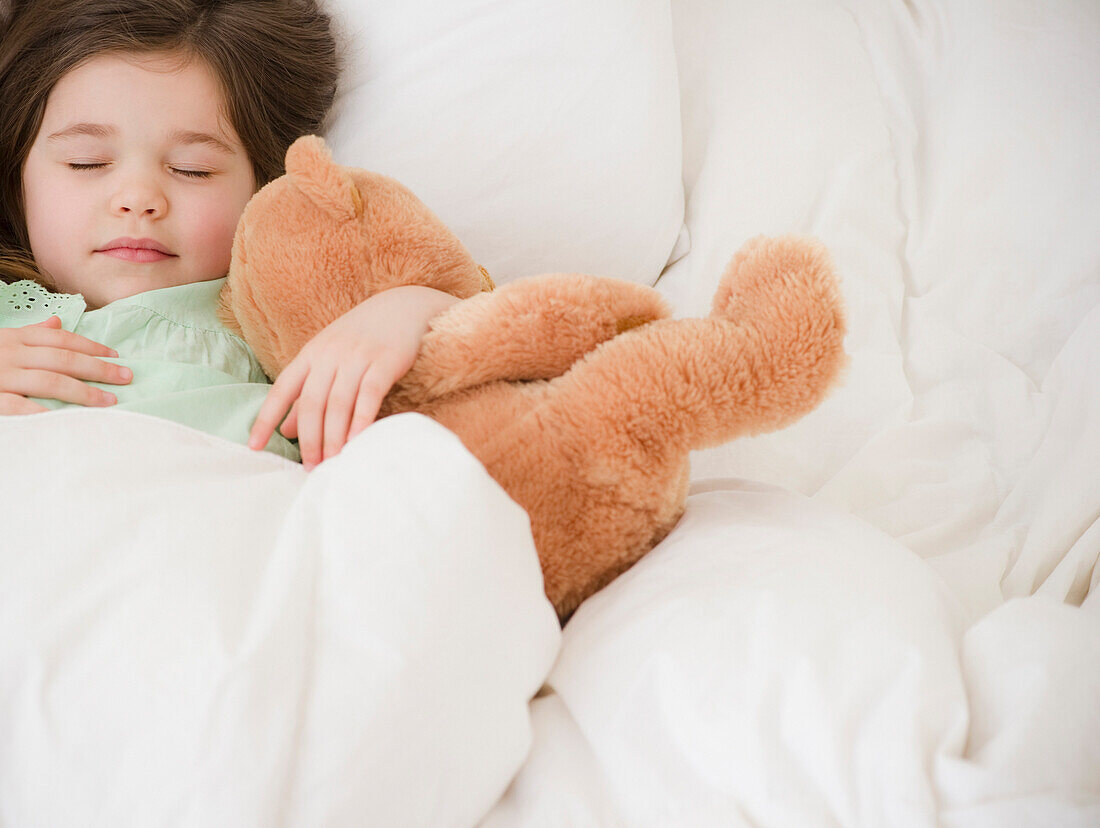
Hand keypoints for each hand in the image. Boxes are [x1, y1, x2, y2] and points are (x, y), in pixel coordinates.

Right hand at [0, 315, 131, 414]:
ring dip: (84, 392)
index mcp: (14, 338)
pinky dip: (46, 413)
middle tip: (126, 377)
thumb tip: (57, 321)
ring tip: (109, 401)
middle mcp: (10, 354)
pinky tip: (70, 420)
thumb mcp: (2, 340)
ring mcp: (2, 376)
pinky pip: (20, 407)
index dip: (91, 347)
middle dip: (99, 368)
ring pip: (50, 381)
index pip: (60, 339)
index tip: (116, 356)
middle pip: (63, 359)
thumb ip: (29, 333)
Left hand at [248, 285, 459, 468]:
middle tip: (310, 468)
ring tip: (331, 463)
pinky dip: (361, 420)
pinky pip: (369, 395)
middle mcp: (330, 354)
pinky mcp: (386, 360)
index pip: (281, 390)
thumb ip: (306, 392)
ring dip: (333, 437)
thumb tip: (285, 430)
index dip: (265, 420)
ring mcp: (358, 356)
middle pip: (311, 403)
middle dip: (308, 439)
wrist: (405, 306)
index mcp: (311, 354)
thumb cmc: (364, 337)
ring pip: (338, 403)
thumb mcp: (329, 358)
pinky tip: (357, 442)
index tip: (254, 447)